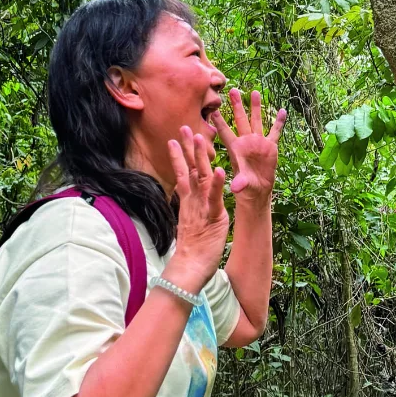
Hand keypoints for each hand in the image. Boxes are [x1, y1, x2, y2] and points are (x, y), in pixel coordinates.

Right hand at [164, 127, 229, 293]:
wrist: (188, 269)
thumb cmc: (192, 251)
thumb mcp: (192, 226)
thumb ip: (192, 212)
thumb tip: (189, 204)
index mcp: (189, 203)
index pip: (183, 174)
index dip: (179, 157)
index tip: (173, 140)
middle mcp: (193, 202)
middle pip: (189, 169)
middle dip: (187, 147)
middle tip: (184, 127)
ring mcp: (202, 208)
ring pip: (201, 178)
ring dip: (201, 157)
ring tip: (200, 137)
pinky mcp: (213, 217)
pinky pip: (215, 198)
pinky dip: (219, 184)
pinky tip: (221, 169)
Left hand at [210, 89, 286, 200]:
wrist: (258, 188)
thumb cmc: (245, 186)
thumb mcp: (242, 184)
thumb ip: (239, 182)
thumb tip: (236, 188)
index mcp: (235, 148)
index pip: (225, 132)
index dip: (219, 121)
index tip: (213, 109)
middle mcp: (246, 141)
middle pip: (240, 120)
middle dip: (237, 106)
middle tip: (232, 90)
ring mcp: (258, 142)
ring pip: (257, 121)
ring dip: (256, 107)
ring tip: (255, 92)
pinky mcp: (270, 146)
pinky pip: (275, 131)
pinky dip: (279, 122)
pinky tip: (282, 111)